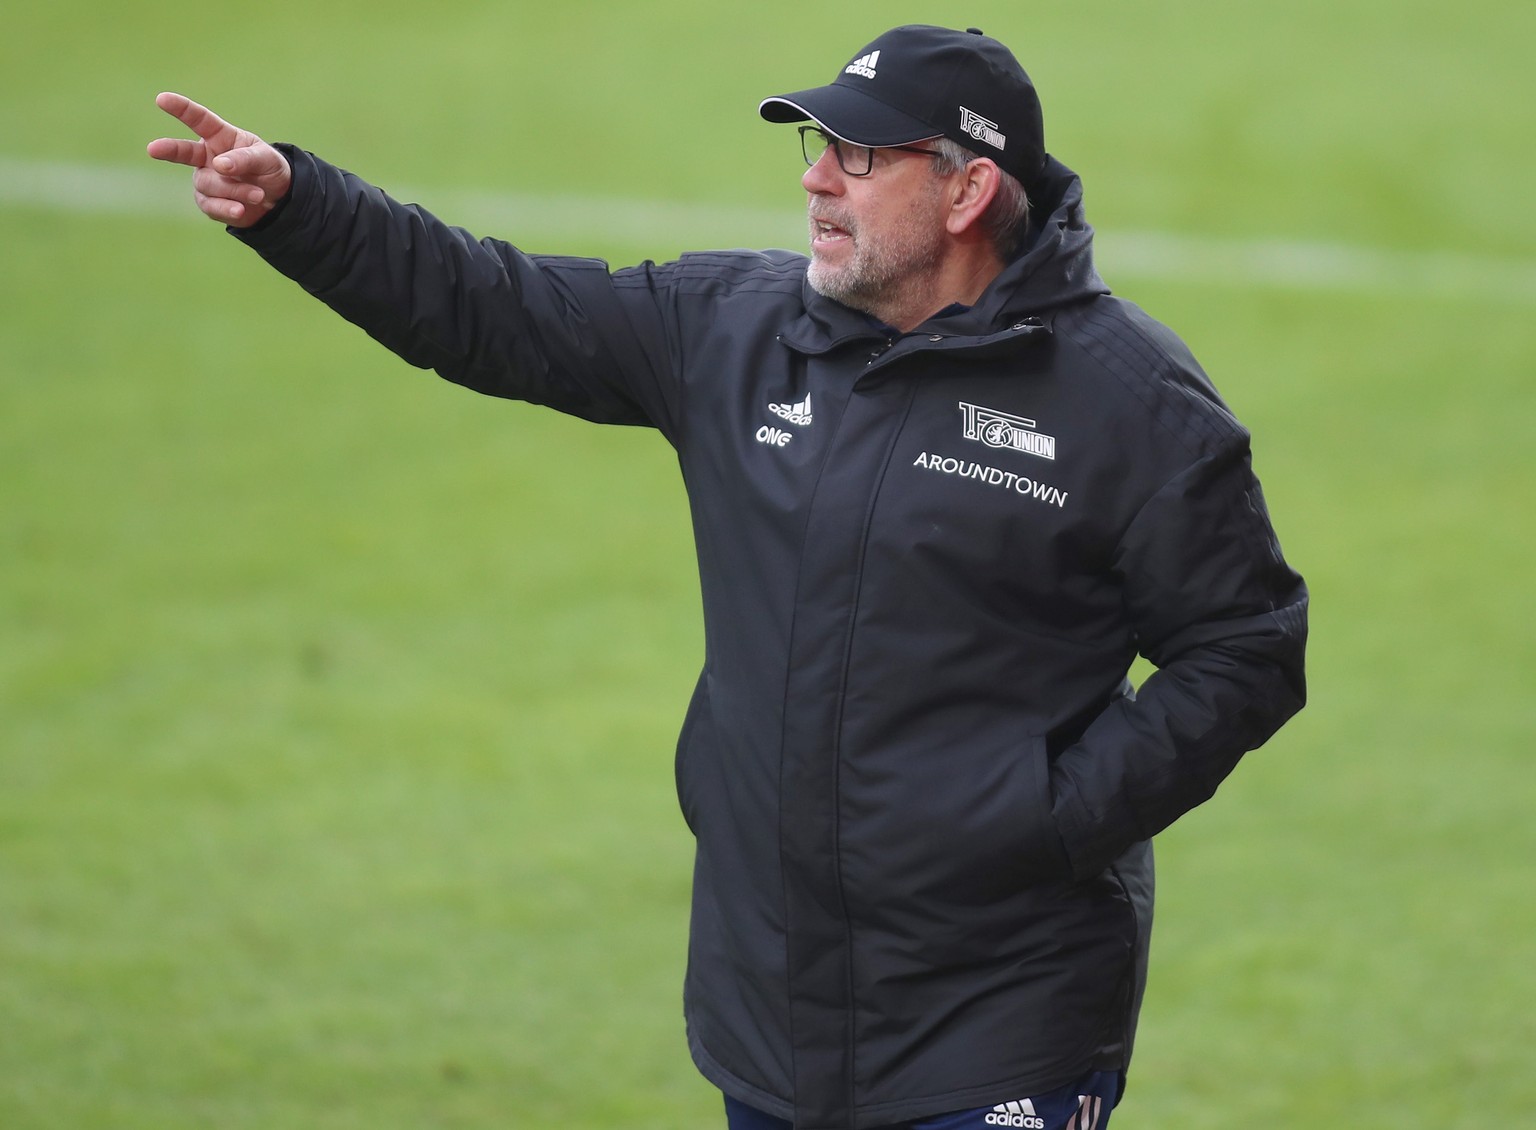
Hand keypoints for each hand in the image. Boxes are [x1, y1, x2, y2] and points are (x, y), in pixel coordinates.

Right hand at [146, 92, 291, 227]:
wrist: (278, 200)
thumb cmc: (269, 169)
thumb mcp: (266, 158)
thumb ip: (245, 158)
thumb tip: (218, 165)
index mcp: (220, 136)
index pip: (199, 119)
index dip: (181, 108)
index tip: (162, 99)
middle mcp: (207, 156)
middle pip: (183, 151)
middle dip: (168, 149)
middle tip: (153, 148)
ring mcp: (205, 179)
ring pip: (208, 184)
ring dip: (235, 191)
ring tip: (258, 194)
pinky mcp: (208, 202)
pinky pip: (210, 205)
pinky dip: (227, 208)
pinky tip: (240, 210)